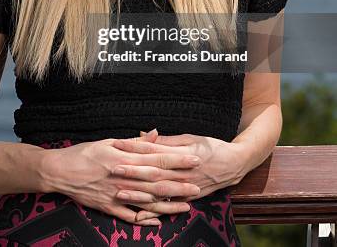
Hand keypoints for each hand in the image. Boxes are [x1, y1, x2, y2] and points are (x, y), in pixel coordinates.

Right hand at [48, 134, 199, 225]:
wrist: (59, 172)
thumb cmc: (84, 153)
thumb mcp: (109, 142)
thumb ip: (134, 142)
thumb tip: (156, 134)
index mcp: (124, 158)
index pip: (157, 158)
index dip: (177, 159)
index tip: (194, 159)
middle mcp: (123, 178)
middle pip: (156, 182)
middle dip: (179, 184)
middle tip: (199, 186)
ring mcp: (116, 195)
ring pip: (147, 202)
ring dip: (168, 204)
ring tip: (186, 205)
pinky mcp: (108, 208)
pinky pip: (130, 216)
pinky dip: (146, 220)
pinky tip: (159, 222)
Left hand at [112, 130, 244, 219]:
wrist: (234, 164)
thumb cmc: (211, 146)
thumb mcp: (190, 138)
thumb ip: (166, 140)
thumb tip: (144, 134)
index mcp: (181, 155)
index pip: (153, 150)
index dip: (135, 148)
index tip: (118, 145)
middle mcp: (182, 173)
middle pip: (153, 173)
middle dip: (132, 172)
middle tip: (113, 169)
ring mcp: (185, 188)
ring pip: (158, 193)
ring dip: (138, 193)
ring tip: (119, 193)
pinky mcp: (187, 198)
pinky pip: (168, 207)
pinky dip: (153, 212)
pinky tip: (138, 215)